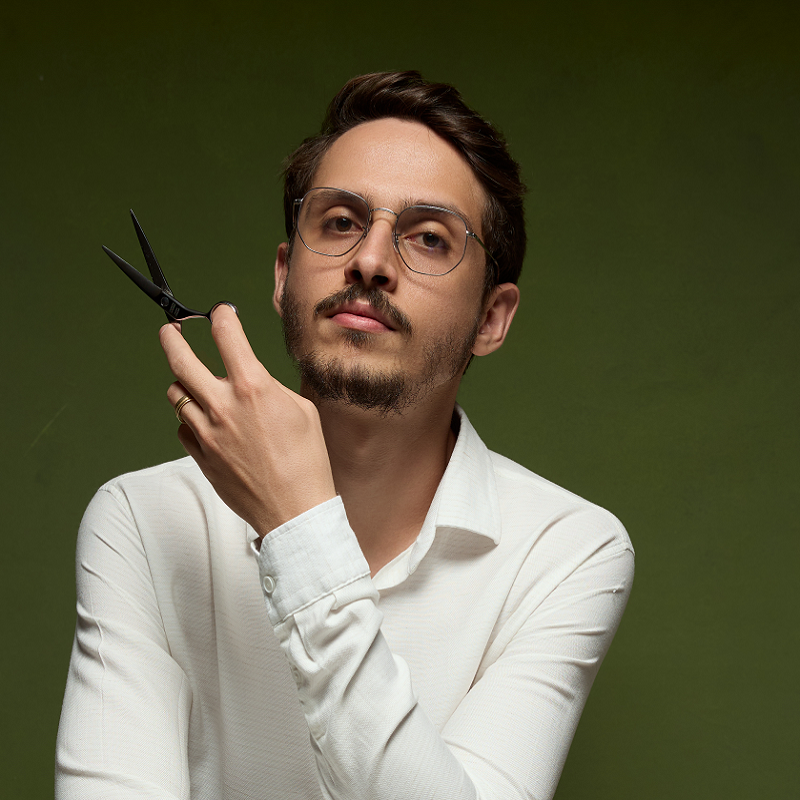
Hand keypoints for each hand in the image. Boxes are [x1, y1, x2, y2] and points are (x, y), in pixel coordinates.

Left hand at [159, 304, 335, 536]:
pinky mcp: (199, 455)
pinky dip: (191, 419)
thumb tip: (253, 379)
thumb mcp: (301, 410)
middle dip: (172, 337)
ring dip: (185, 383)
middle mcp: (223, 405)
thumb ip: (270, 388)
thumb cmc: (306, 461)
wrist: (294, 510)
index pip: (226, 335)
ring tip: (197, 384)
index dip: (221, 316)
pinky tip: (209, 424)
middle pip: (180, 358)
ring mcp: (206, 432)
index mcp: (253, 388)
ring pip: (175, 393)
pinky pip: (182, 426)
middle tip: (171, 330)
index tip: (221, 313)